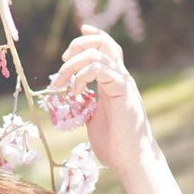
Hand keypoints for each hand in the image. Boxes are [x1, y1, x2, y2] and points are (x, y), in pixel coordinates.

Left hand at [52, 24, 155, 174]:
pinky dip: (82, 75)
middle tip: (62, 62)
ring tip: (62, 84)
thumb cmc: (113, 143)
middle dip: (78, 45)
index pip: (106, 48)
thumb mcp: (93, 118)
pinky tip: (76, 92)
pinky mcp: (123, 90)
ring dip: (73, 64)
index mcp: (113, 82)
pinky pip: (100, 68)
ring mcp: (123, 82)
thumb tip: (72, 98)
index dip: (92, 37)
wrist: (131, 159)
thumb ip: (85, 103)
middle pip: (104, 43)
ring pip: (98, 53)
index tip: (78, 34)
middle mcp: (120, 78)